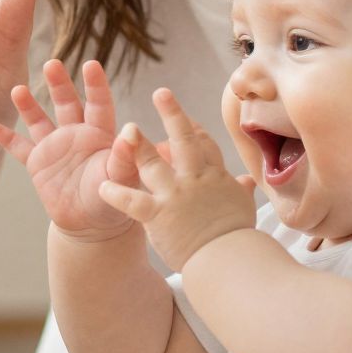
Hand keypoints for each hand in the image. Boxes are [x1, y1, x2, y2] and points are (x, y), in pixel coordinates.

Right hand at [0, 59, 141, 241]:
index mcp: (101, 134)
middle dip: (59, 84)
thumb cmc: (113, 201)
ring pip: (39, 120)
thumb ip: (125, 156)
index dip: (95, 85)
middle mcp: (76, 134)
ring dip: (28, 105)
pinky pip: (19, 148)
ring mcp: (54, 146)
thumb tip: (132, 130)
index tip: (91, 64)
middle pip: (67, 103)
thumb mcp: (122, 179)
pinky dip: (5, 138)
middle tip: (51, 64)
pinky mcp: (37, 163)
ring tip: (18, 89)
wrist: (91, 224)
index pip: (99, 104)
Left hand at [97, 89, 256, 270]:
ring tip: (127, 130)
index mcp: (214, 177)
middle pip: (184, 140)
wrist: (227, 259)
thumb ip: (242, 192)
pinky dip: (116, 194)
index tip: (186, 119)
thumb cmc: (236, 237)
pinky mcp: (158, 215)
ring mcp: (175, 195)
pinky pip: (132, 201)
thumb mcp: (243, 208)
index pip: (205, 145)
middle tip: (162, 93)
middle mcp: (194, 180)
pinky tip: (102, 187)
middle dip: (173, 114)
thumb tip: (249, 182)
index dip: (195, 129)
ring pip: (153, 164)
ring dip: (138, 146)